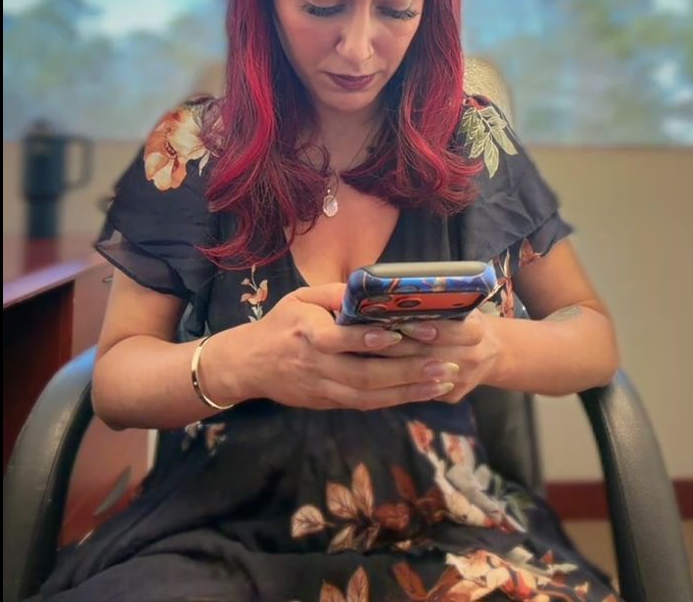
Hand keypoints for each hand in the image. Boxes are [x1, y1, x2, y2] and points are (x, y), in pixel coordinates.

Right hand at [223, 284, 457, 409]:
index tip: (397, 332)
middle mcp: (317, 365)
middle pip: (364, 374)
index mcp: (307, 333)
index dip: (367, 339)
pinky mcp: (329, 403)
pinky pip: (366, 404)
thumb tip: (371, 289)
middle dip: (407, 371)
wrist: (248, 365)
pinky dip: (396, 400)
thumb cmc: (279, 324)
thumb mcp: (300, 298)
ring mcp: (323, 389)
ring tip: (445, 382)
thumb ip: (333, 293)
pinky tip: (423, 392)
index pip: (338, 339)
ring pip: (370, 395)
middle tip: (445, 365)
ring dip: (410, 390)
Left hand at [368, 311, 501, 402]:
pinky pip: (423, 390)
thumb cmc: (465, 321)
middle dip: (400, 347)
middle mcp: (472, 359)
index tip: (404, 324)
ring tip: (368, 353)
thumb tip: (402, 294)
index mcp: (476, 332)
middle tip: (371, 338)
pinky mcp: (451, 396)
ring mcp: (462, 381)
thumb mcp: (462, 308)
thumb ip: (441, 305)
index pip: (453, 331)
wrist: (490, 354)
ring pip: (423, 377)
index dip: (429, 329)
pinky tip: (377, 371)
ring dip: (394, 365)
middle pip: (432, 355)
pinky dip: (400, 380)